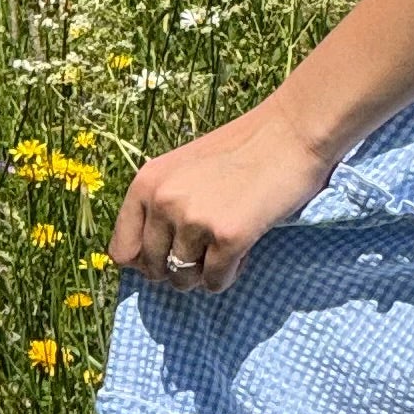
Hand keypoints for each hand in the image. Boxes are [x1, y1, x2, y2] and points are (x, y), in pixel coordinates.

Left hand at [109, 100, 339, 296]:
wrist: (292, 132)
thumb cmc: (242, 149)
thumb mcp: (184, 169)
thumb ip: (162, 203)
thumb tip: (150, 261)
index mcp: (146, 183)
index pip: (121, 251)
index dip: (145, 261)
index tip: (170, 255)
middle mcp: (163, 201)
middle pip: (152, 270)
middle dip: (177, 270)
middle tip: (204, 254)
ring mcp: (194, 219)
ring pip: (183, 279)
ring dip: (204, 274)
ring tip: (225, 251)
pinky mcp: (228, 235)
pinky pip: (215, 281)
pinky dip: (229, 276)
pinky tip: (243, 252)